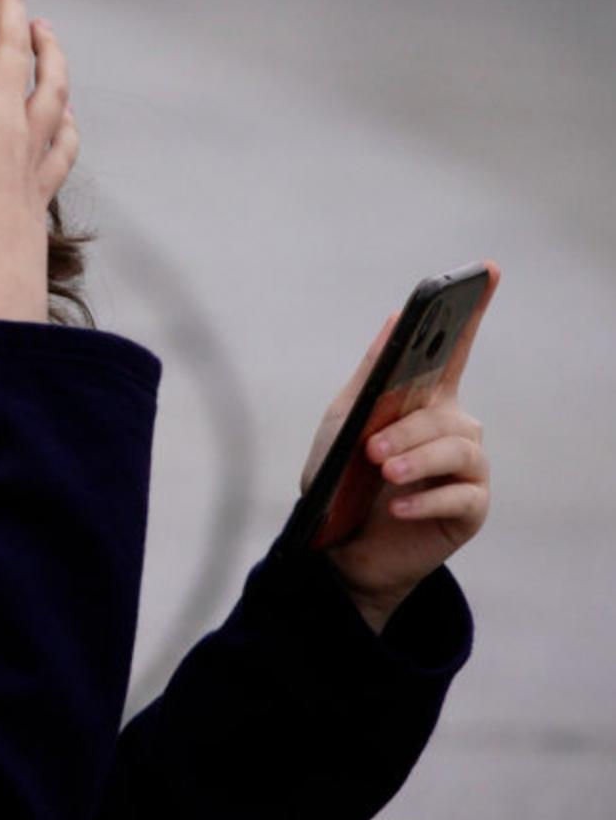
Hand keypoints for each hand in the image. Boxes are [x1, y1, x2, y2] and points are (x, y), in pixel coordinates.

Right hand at [0, 0, 77, 322]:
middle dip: (9, 5)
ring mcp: (30, 153)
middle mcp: (7, 123)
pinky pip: (64, 141)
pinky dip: (65, 118)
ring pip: (52, 87)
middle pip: (14, 50)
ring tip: (45, 28)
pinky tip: (64, 113)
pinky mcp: (41, 185)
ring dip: (50, 52)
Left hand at [301, 262, 499, 631]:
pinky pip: (461, 495)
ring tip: (382, 472)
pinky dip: (423, 498)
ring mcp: (466, 470)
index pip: (453, 350)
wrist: (334, 547)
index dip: (470, 313)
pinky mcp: (469, 509)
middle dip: (408, 430)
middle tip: (371, 449)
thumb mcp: (342, 424)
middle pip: (447, 412)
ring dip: (416, 460)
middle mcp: (453, 429)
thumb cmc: (340, 480)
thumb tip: (395, 321)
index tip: (486, 272)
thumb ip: (371, 376)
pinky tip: (396, 504)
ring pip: (458, 449)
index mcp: (424, 401)